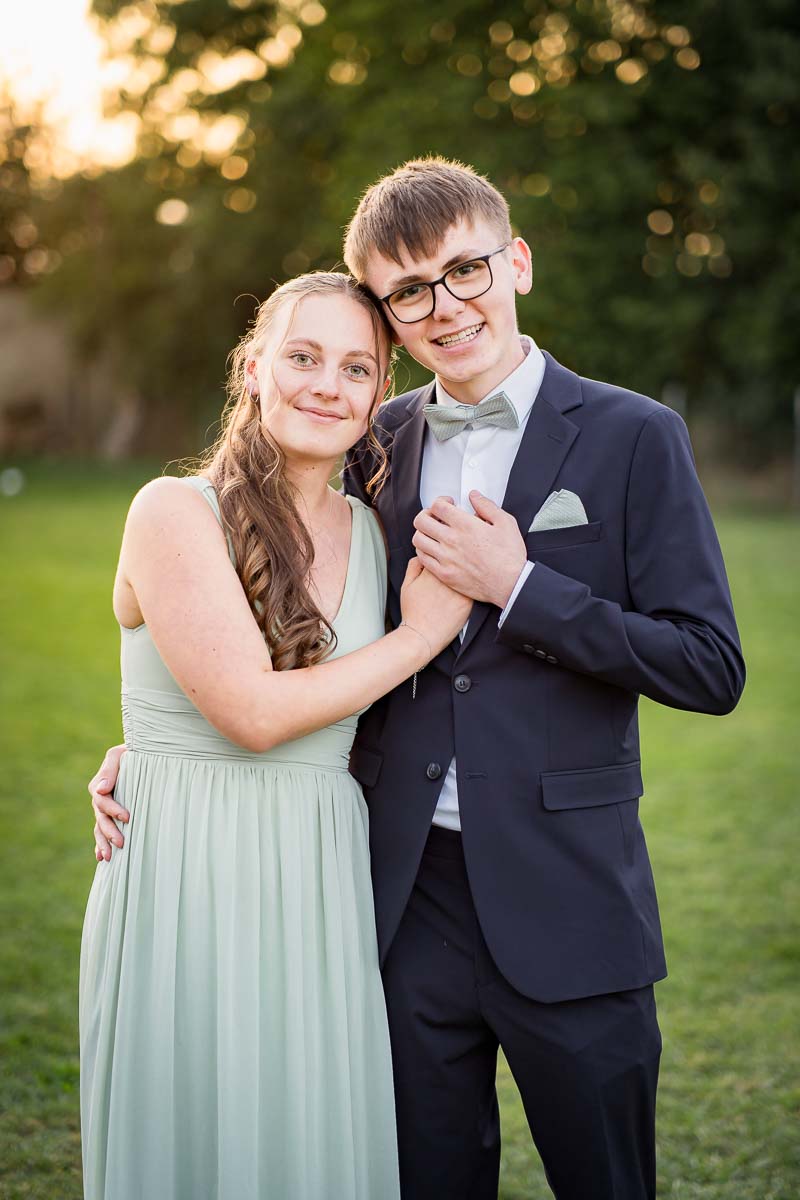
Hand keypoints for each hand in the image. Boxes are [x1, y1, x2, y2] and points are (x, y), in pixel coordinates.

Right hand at [89, 745, 128, 861]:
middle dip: (109, 832)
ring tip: (108, 857)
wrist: (144, 754)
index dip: (113, 810)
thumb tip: (101, 789)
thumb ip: (110, 769)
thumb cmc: (134, 752)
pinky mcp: (113, 815)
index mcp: (101, 784)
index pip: (102, 800)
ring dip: (103, 843)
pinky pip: (102, 831)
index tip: (127, 817)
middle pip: (100, 818)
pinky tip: (101, 858)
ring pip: (100, 828)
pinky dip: (100, 844)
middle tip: (121, 843)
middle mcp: (101, 799)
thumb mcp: (120, 754)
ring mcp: (105, 809)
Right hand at [400, 556, 472, 656]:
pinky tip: (464, 593)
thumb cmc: (413, 612)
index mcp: (432, 571)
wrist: (422, 636)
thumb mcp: (406, 585)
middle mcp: (447, 579)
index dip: (441, 557)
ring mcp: (459, 590)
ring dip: (463, 576)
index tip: (441, 563)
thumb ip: (413, 565)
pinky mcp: (467, 602)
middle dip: (453, 565)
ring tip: (452, 588)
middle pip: (456, 562)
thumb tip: (422, 555)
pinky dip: (470, 589)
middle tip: (447, 577)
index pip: (441, 553)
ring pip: (466, 575)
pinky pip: (473, 589)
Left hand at [412, 492, 526, 607]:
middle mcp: (452, 541)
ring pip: (418, 539)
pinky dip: (423, 551)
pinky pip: (422, 559)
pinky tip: (433, 549)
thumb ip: (487, 506)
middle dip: (426, 514)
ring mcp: (446, 558)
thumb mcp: (506, 522)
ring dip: (422, 532)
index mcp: (466, 526)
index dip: (440, 501)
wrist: (511, 584)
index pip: (438, 506)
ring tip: (432, 533)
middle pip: (421, 520)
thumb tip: (474, 496)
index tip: (447, 504)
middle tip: (434, 516)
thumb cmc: (509, 557)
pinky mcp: (444, 574)